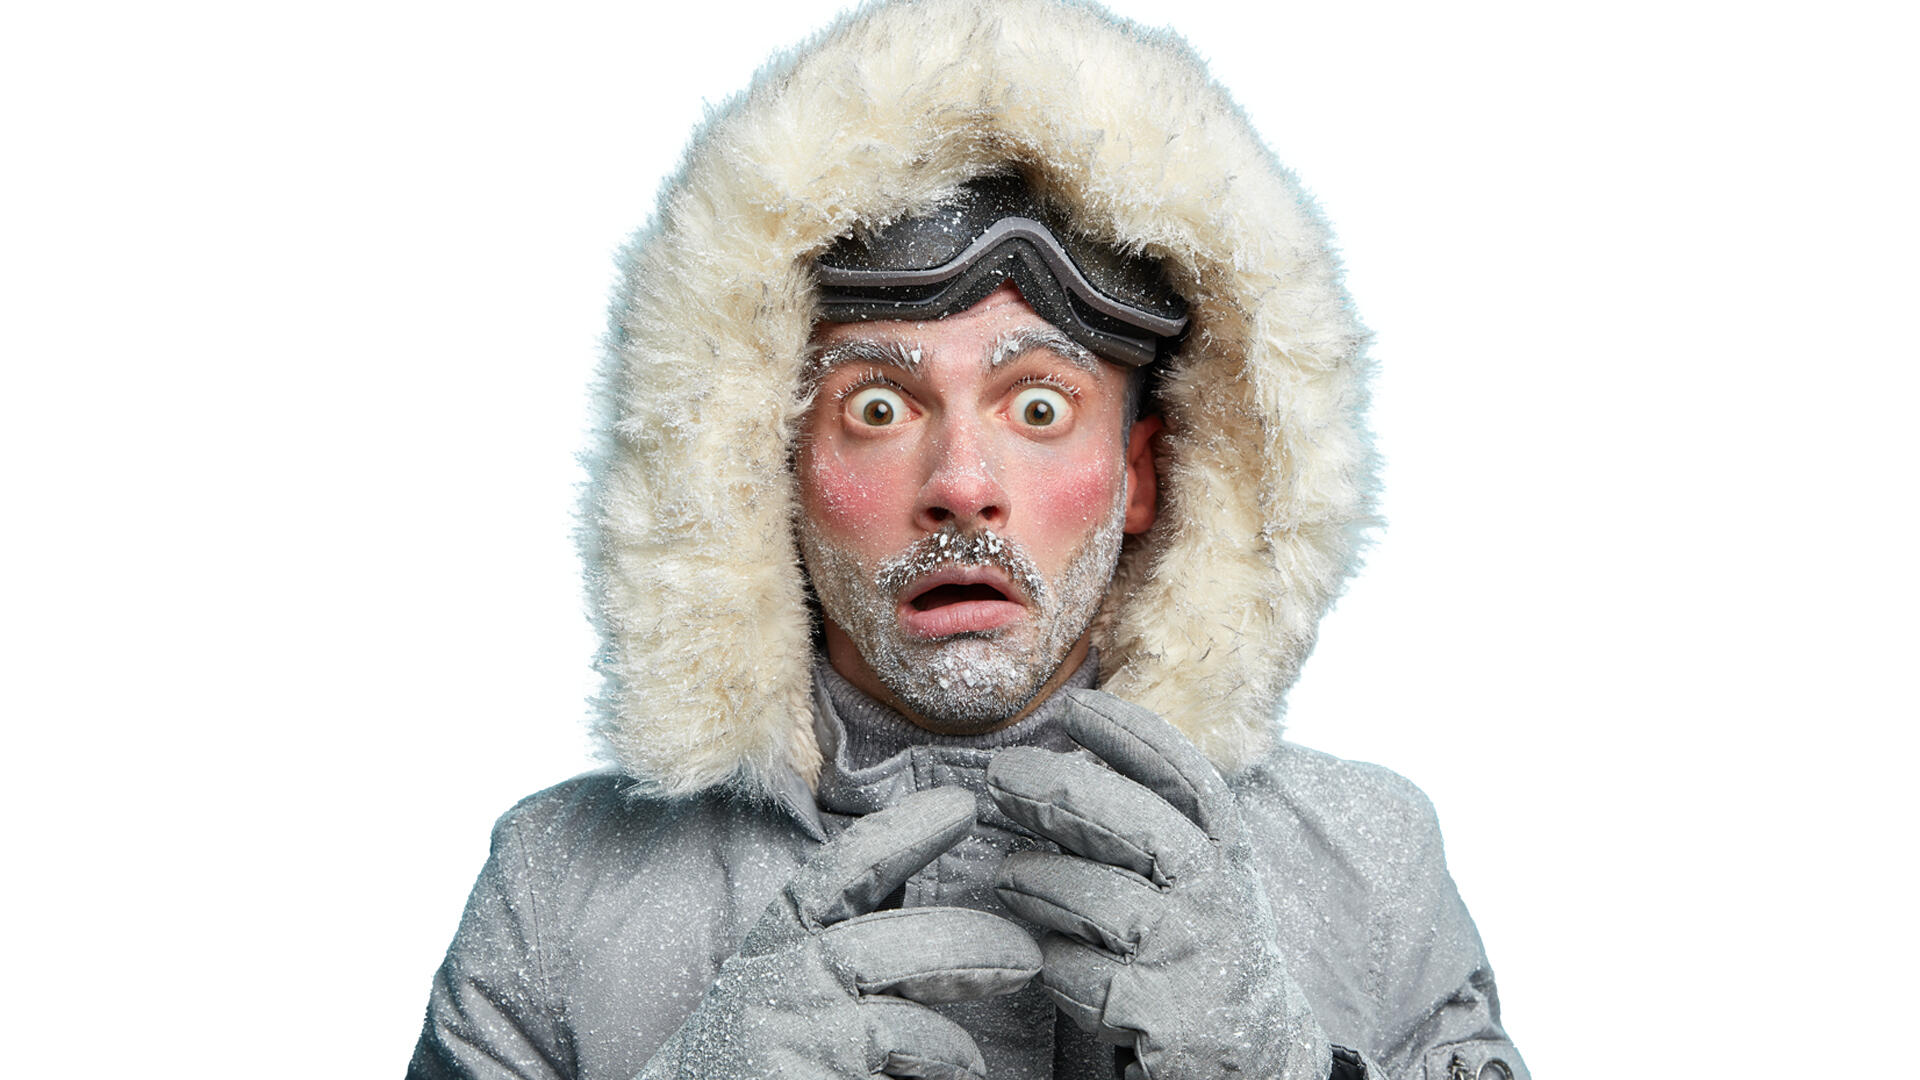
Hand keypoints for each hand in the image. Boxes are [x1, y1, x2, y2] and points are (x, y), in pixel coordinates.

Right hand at [639, 786, 1041, 1079]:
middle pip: (877, 948)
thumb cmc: (753, 1055)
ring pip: (889, 1030)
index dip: (902, 833)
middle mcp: (772, 986)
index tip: (963, 804)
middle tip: (1026, 956)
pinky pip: (879, 1078)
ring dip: (947, 1042)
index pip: (840, 873)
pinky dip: (922, 1076)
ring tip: (972, 1061)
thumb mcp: (785, 983)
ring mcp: (783, 1043)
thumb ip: (849, 940)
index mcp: (775, 942)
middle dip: (960, 945)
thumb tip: (930, 901)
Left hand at [987, 690, 1330, 1079]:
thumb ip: (1148, 820)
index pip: (1184, 777)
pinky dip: (1055, 965)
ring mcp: (1191, 954)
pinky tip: (1054, 960)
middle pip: (1137, 825)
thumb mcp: (1196, 871)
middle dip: (1061, 793)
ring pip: (1094, 900)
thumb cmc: (1194, 938)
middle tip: (1001, 775)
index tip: (1075, 707)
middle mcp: (1216, 894)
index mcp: (1225, 849)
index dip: (1131, 736)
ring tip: (1009, 876)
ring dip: (1038, 883)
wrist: (1253, 1049)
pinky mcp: (1165, 1014)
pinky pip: (1081, 974)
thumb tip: (1063, 758)